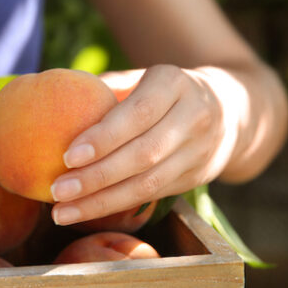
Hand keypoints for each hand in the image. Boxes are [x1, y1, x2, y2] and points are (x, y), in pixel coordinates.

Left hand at [49, 65, 236, 224]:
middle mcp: (193, 117)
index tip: (67, 155)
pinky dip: (115, 206)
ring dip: (101, 202)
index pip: (137, 114)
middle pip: (142, 155)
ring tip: (62, 212)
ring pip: (148, 185)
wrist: (231, 110)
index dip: (103, 137)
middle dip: (96, 177)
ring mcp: (198, 152)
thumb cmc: (165, 90)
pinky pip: (151, 197)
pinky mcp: (195, 178)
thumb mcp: (144, 76)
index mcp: (175, 83)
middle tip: (57, 191)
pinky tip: (84, 211)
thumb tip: (58, 90)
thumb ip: (109, 84)